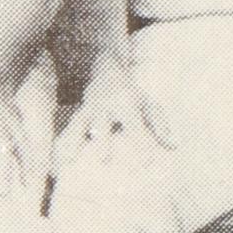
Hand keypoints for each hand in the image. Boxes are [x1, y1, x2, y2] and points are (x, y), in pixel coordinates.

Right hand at [57, 58, 177, 167]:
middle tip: (103, 160)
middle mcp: (106, 105)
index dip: (140, 143)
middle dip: (102, 142)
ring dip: (74, 140)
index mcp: (127, 103)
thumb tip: (173, 146)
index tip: (145, 163)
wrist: (108, 70)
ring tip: (68, 159)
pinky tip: (59, 156)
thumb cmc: (133, 95)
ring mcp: (90, 108)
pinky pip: (70, 125)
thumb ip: (160, 126)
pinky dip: (64, 138)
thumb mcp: (149, 106)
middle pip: (103, 125)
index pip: (135, 125)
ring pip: (80, 124)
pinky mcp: (79, 112)